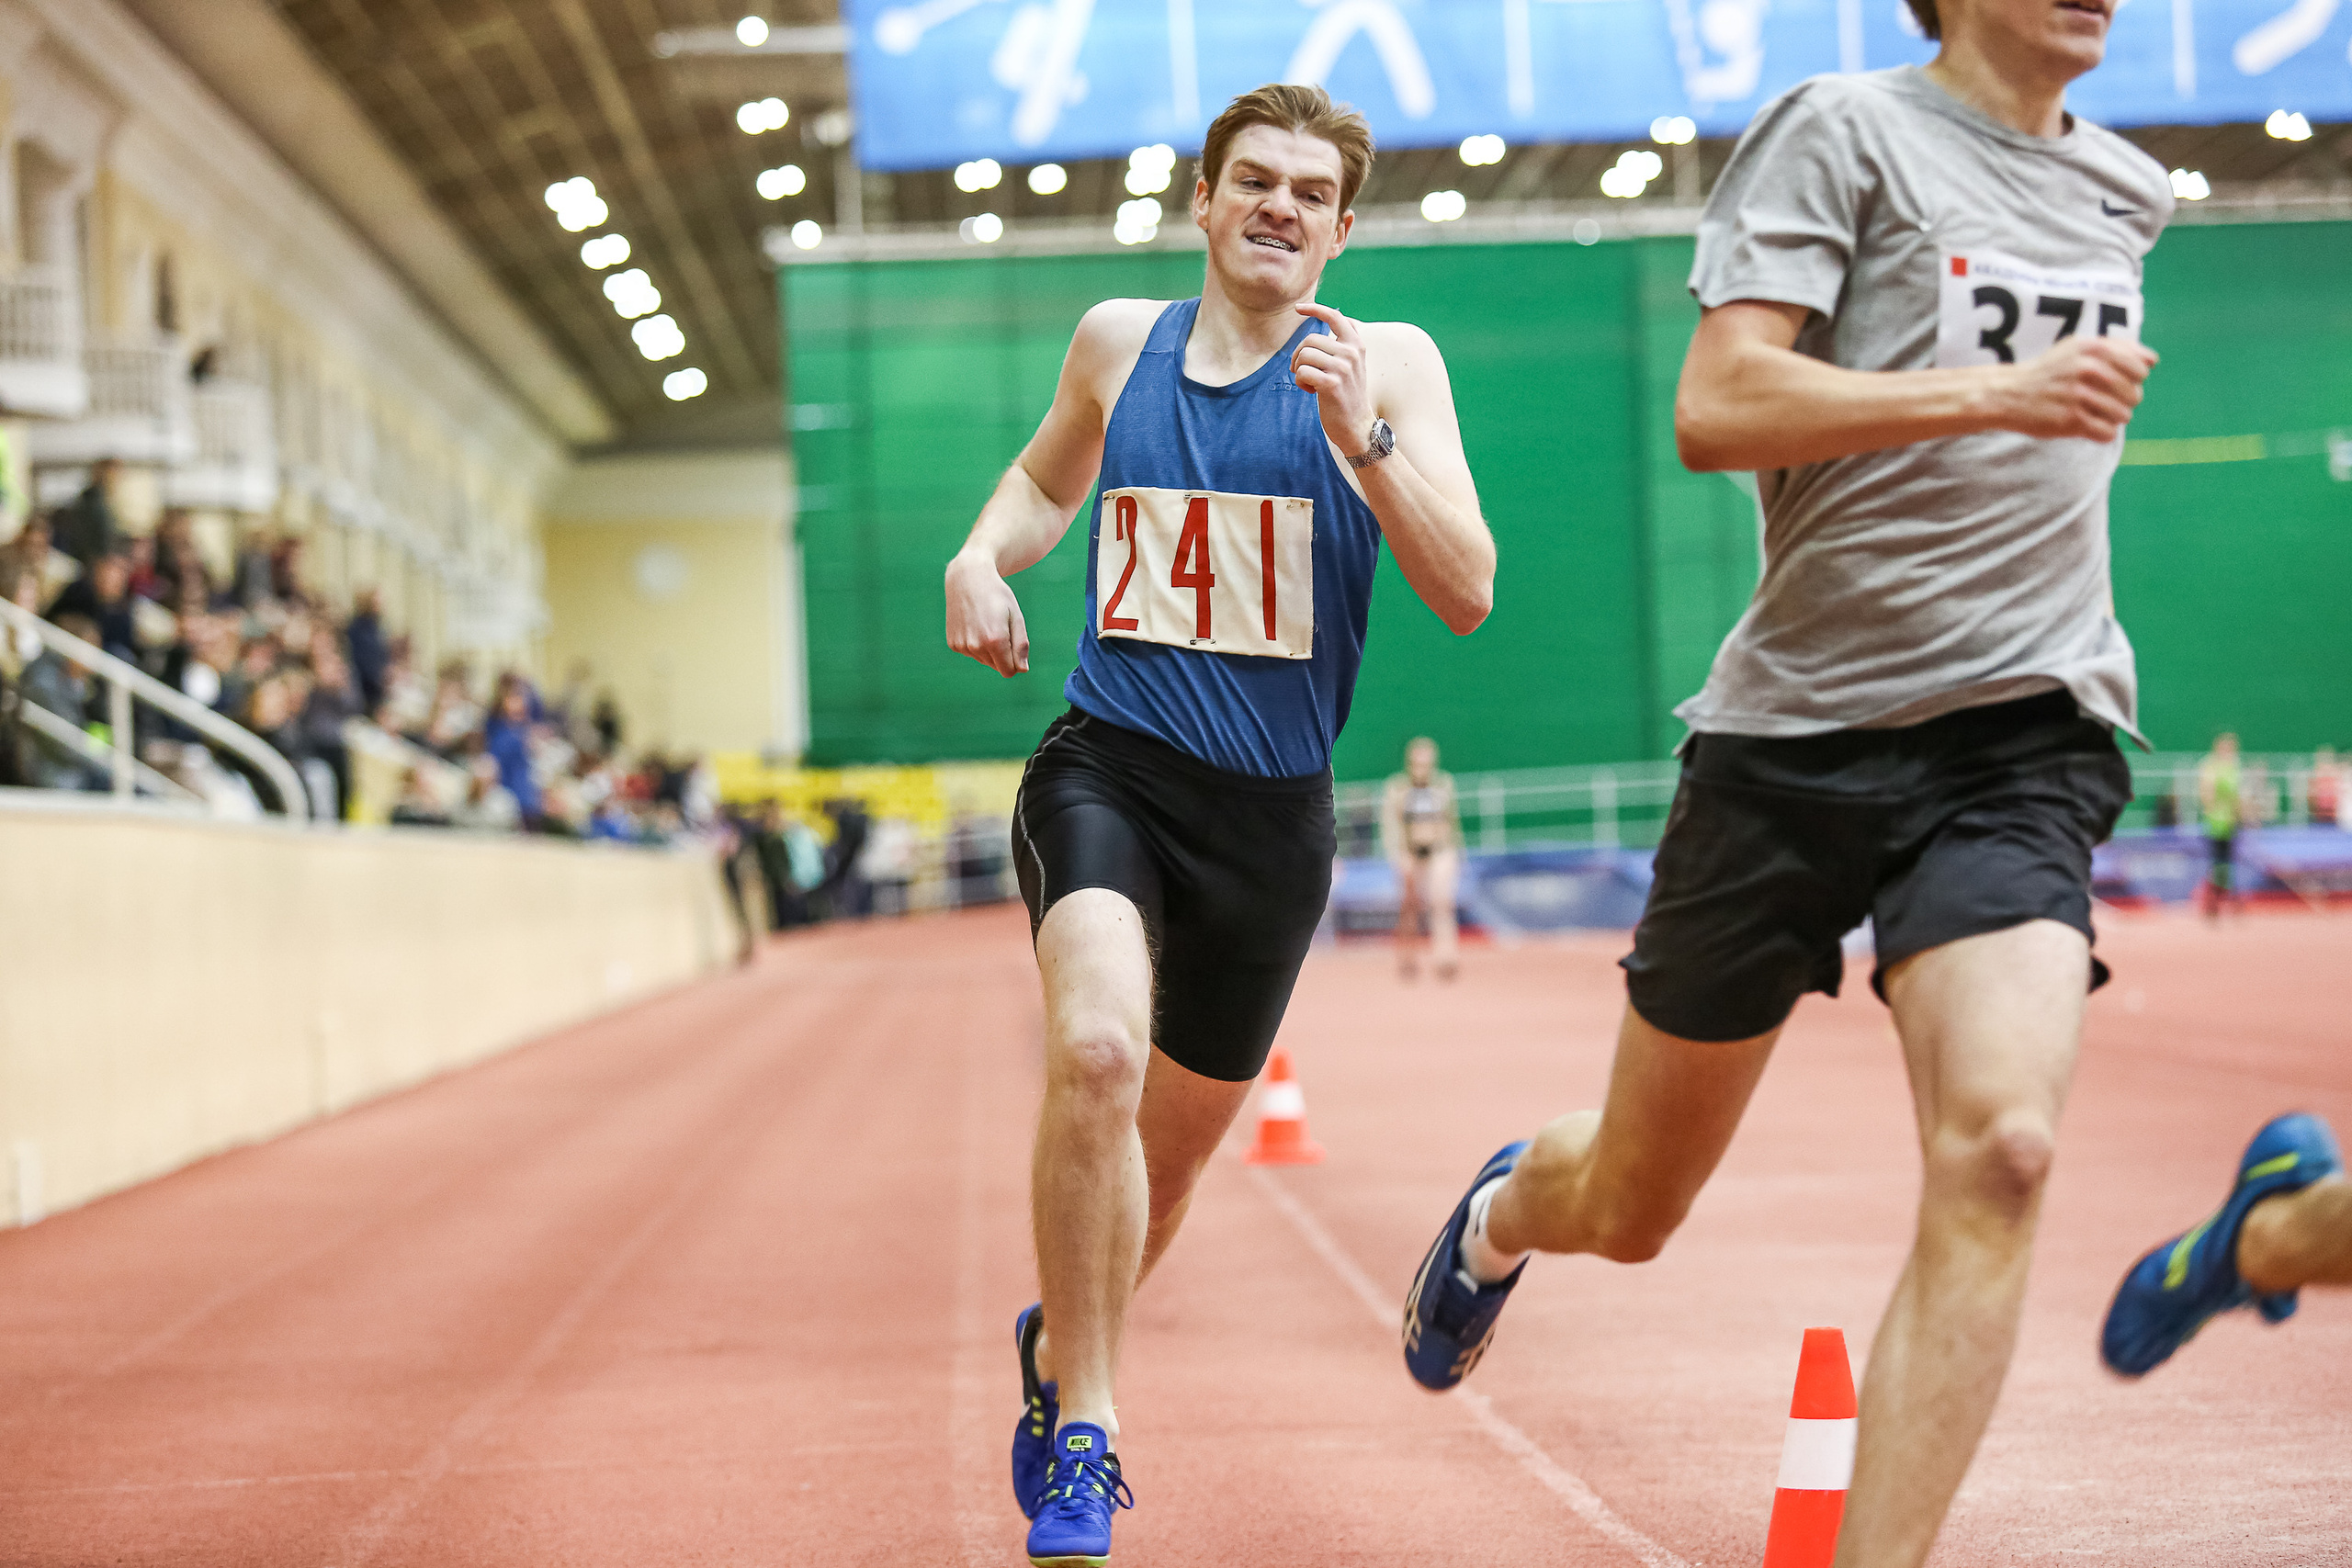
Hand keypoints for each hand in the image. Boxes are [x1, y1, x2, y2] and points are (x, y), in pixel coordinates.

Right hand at [944, 551, 1028, 675]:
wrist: (967, 578)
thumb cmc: (997, 596)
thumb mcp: (1016, 616)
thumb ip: (1021, 645)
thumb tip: (1022, 670)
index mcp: (995, 640)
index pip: (1009, 671)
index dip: (1014, 661)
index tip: (1014, 643)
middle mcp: (976, 646)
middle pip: (996, 666)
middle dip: (1002, 653)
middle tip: (998, 627)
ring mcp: (962, 646)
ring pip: (984, 660)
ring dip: (988, 648)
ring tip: (985, 623)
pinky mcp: (953, 644)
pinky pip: (971, 653)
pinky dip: (975, 643)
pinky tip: (974, 624)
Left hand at [1291, 303, 1377, 456]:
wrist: (1357, 426)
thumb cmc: (1348, 395)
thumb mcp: (1352, 364)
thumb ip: (1342, 344)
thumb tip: (1326, 321)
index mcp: (1356, 345)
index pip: (1335, 317)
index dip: (1315, 309)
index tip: (1298, 308)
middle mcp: (1351, 353)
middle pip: (1310, 339)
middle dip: (1299, 355)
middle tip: (1302, 370)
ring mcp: (1343, 368)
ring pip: (1304, 355)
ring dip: (1299, 370)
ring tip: (1310, 383)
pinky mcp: (1332, 384)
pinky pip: (1302, 372)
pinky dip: (1301, 383)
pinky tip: (1311, 392)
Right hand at [1993, 336, 2158, 442]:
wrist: (2009, 394)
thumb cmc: (2050, 372)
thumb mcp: (2079, 348)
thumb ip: (2118, 348)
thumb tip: (2152, 360)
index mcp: (2094, 348)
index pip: (2141, 369)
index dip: (2133, 379)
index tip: (2112, 382)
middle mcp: (2088, 369)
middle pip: (2135, 394)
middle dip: (2123, 401)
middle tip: (2101, 401)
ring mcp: (2079, 395)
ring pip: (2124, 415)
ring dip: (2112, 418)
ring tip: (2094, 414)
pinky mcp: (2071, 421)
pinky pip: (2107, 432)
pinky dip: (2101, 433)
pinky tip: (2086, 426)